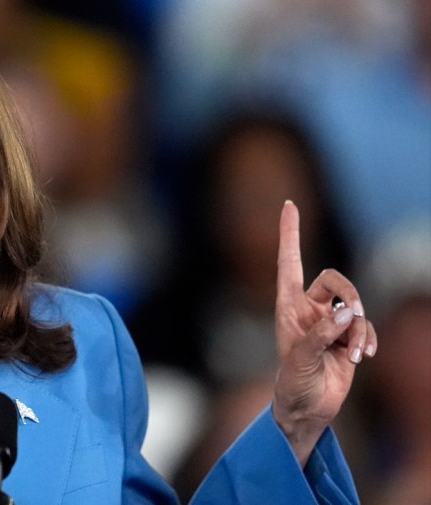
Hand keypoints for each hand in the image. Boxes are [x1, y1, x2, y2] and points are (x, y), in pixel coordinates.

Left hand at [272, 201, 377, 466]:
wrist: (307, 409)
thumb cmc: (293, 383)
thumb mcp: (302, 358)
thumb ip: (323, 333)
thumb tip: (348, 311)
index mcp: (287, 306)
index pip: (289, 262)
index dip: (289, 234)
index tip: (289, 204)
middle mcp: (308, 309)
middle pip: (335, 280)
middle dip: (350, 296)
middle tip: (352, 320)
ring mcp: (329, 322)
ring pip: (355, 306)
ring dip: (359, 330)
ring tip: (353, 355)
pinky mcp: (347, 337)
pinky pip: (365, 326)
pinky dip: (368, 339)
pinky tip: (363, 356)